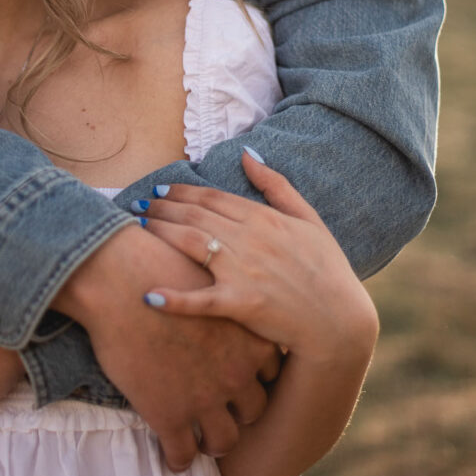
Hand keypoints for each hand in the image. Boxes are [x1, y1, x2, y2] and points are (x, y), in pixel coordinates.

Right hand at [56, 226, 280, 470]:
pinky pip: (181, 454)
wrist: (120, 279)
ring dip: (214, 444)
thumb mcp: (210, 280)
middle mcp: (236, 374)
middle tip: (226, 414)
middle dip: (240, 413)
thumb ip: (223, 301)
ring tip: (202, 444)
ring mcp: (205, 399)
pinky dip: (177, 460)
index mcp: (251, 340)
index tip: (240, 377)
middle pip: (253, 409)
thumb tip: (218, 300)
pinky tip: (171, 457)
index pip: (272, 371)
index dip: (255, 376)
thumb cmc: (159, 267)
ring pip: (224, 440)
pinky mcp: (169, 415)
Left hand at [142, 150, 377, 362]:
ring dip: (159, 233)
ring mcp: (244, 271)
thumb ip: (276, 185)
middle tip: (136, 206)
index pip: (211, 197)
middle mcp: (250, 238)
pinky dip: (174, 299)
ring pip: (190, 243)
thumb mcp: (308, 219)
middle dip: (161, 208)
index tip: (158, 190)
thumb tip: (247, 153)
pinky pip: (201, 300)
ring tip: (135, 229)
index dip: (180, 191)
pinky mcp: (241, 304)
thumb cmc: (326, 270)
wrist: (340, 321)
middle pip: (194, 215)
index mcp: (264, 217)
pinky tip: (148, 296)